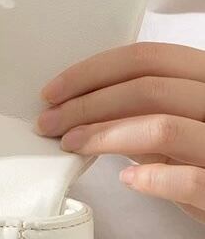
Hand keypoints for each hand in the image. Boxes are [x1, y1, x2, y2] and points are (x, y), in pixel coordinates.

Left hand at [36, 42, 204, 221]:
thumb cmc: (203, 159)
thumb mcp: (175, 126)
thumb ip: (139, 111)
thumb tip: (74, 105)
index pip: (148, 58)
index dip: (92, 72)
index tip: (52, 92)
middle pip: (148, 89)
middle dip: (86, 105)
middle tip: (49, 123)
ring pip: (163, 127)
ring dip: (104, 136)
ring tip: (72, 145)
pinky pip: (190, 179)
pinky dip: (151, 178)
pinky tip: (127, 181)